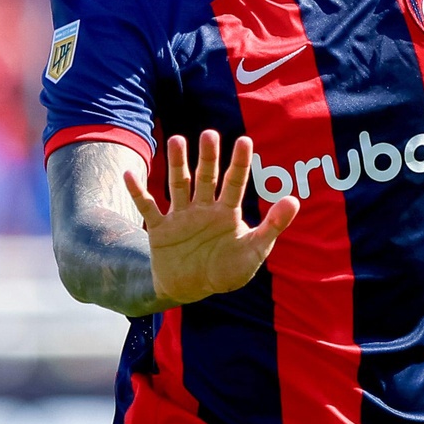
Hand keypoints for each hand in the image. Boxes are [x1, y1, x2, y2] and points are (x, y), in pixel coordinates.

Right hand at [124, 130, 298, 303]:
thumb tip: (294, 200)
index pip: (235, 182)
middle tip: (209, 134)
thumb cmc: (227, 269)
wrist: (192, 288)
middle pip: (206, 177)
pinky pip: (147, 207)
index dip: (239, 163)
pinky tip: (129, 174)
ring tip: (176, 139)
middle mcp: (203, 208)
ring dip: (177, 164)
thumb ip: (273, 226)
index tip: (245, 140)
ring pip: (178, 185)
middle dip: (208, 157)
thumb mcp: (255, 250)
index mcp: (227, 211)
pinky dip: (138, 192)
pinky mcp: (160, 229)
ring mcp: (180, 217)